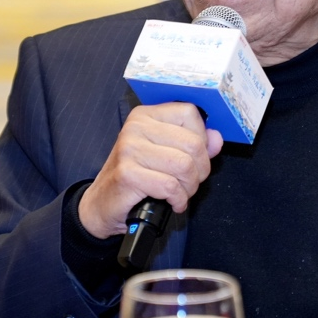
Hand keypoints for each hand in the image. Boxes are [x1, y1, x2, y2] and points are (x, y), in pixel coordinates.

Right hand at [78, 103, 223, 238]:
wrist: (101, 204)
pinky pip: (170, 186)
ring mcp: (129, 149)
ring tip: (181, 193)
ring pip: (184, 166)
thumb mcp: (164, 154)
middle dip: (200, 170)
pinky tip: (173, 202)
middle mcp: (136, 127)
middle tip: (190, 182)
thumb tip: (216, 139)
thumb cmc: (135, 178)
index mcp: (146, 116)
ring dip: (190, 187)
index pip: (189, 113)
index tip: (196, 157)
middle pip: (192, 143)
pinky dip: (179, 199)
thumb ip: (193, 143)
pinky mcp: (127, 174)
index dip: (202, 138)